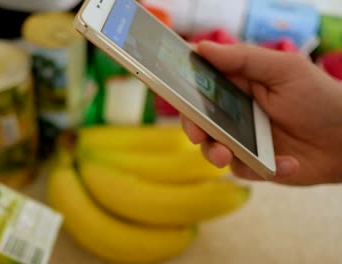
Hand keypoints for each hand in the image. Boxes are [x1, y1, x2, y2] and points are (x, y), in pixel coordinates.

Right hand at [182, 41, 341, 184]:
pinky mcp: (253, 164)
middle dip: (193, 128)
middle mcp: (235, 113)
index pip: (201, 85)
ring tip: (226, 156)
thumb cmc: (320, 99)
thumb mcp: (284, 70)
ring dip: (215, 153)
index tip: (174, 93)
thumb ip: (243, 58)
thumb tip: (201, 46)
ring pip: (212, 148)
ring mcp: (243, 140)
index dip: (184, 90)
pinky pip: (241, 170)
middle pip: (199, 120)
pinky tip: (288, 164)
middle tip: (197, 133)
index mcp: (238, 86)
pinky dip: (261, 169)